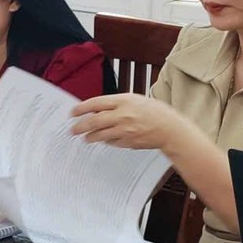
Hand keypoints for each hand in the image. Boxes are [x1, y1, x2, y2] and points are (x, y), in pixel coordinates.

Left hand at [70, 93, 189, 153]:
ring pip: (100, 135)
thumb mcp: (135, 100)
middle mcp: (123, 115)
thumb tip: (98, 109)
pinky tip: (103, 140)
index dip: (82, 108)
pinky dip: (106, 141)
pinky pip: (112, 142)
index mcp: (123, 101)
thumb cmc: (154, 112)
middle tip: (72, 130)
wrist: (170, 129)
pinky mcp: (128, 142)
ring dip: (90, 137)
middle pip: (95, 121)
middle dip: (81, 126)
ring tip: (85, 138)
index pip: (96, 103)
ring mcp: (125, 130)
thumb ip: (116, 104)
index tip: (73, 112)